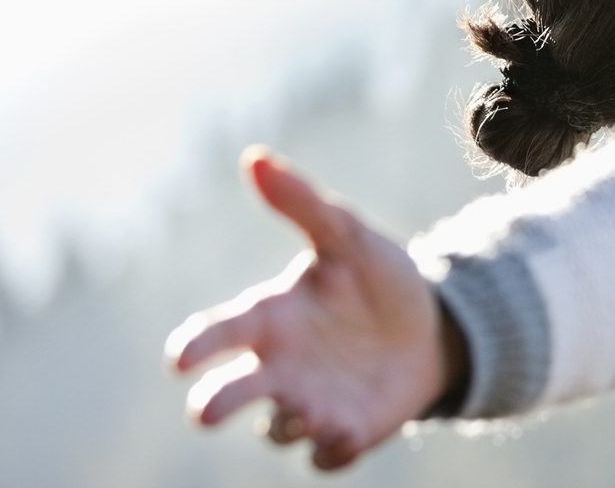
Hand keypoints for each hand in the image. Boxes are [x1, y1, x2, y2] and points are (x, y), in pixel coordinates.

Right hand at [163, 145, 454, 472]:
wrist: (434, 326)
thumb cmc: (376, 281)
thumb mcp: (348, 236)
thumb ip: (302, 203)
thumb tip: (254, 157)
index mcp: (270, 319)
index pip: (217, 334)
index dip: (195, 347)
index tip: (180, 359)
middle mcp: (278, 368)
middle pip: (230, 395)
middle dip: (216, 404)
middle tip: (205, 412)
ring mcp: (308, 404)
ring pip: (278, 428)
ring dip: (288, 422)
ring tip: (310, 410)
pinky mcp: (344, 433)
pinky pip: (325, 456)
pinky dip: (330, 450)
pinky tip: (347, 433)